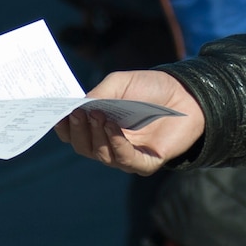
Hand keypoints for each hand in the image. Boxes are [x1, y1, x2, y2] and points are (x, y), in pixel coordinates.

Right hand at [55, 70, 204, 175]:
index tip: (58, 114)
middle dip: (78, 131)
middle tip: (78, 113)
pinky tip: (113, 128)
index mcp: (100, 127)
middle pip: (84, 147)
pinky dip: (116, 144)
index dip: (64, 127)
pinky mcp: (147, 162)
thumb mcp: (120, 83)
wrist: (187, 93)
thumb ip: (99, 94)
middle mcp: (111, 144)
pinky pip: (126, 160)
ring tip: (97, 115)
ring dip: (96, 135)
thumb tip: (78, 106)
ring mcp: (128, 155)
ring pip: (102, 155)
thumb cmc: (151, 87)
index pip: (75, 134)